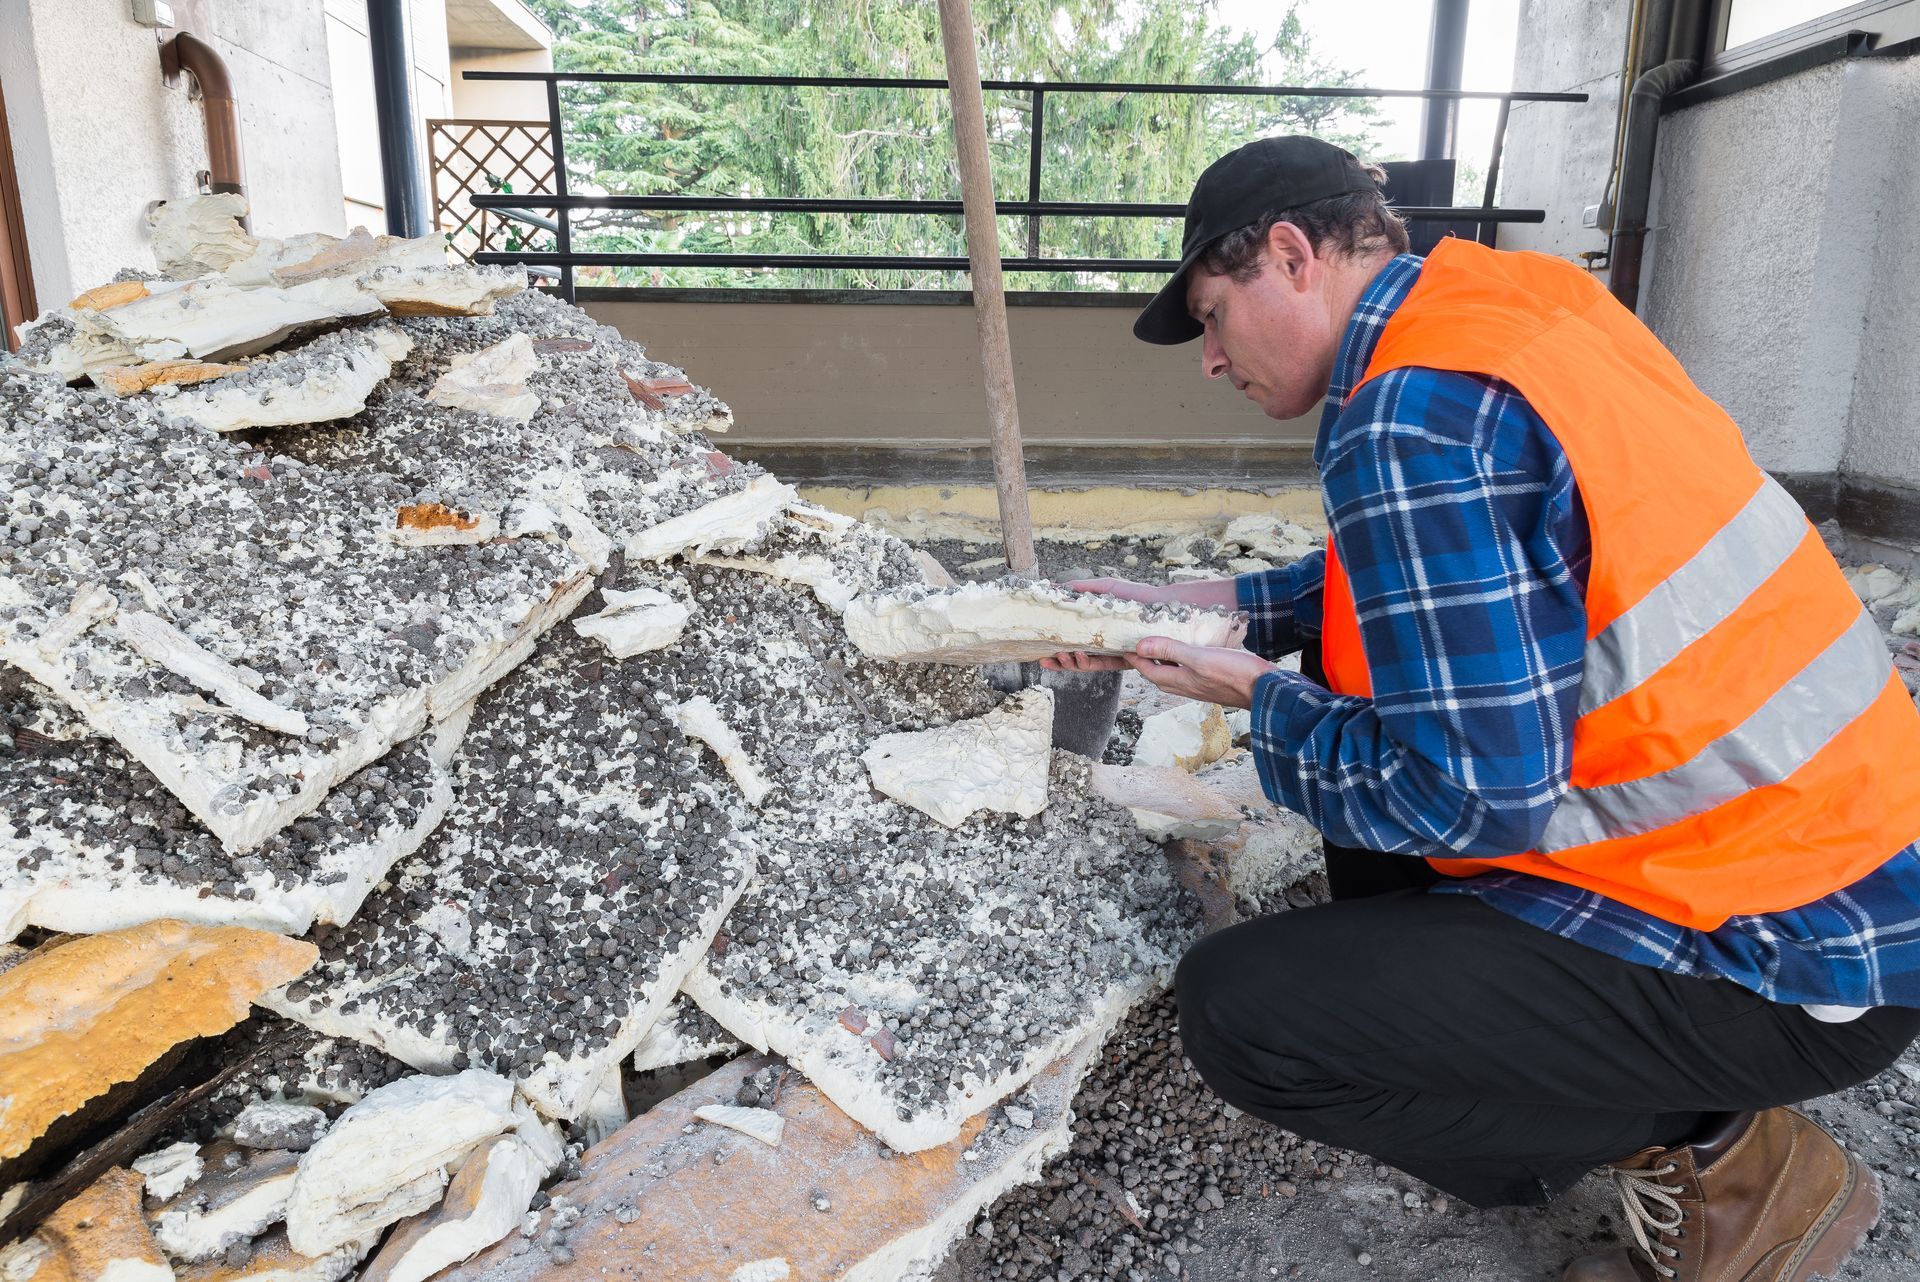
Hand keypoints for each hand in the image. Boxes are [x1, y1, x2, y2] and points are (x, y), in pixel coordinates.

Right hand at [1038, 579, 1183, 674]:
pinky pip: (1105, 664)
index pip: (1074, 642)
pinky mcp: (1128, 659)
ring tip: (1060, 655)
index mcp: (1099, 631)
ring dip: (1070, 663)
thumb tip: (1054, 586)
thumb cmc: (1138, 596)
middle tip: (1045, 658)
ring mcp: (1116, 653)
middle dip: (1060, 661)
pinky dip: (1089, 662)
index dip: (1058, 648)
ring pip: (1088, 664)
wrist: (1165, 605)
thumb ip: (1082, 588)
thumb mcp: (1106, 588)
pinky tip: (1078, 655)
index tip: (1042, 651)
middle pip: (1077, 658)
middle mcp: (1105, 645)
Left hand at [1044, 636, 1275, 708]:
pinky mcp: (1186, 673)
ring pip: (1135, 661)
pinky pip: (1153, 660)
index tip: (1070, 642)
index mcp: (1162, 674)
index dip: (1095, 649)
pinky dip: (1137, 651)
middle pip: (1119, 663)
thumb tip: (1136, 646)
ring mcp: (1174, 677)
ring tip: (1077, 649)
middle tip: (1052, 656)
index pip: (1121, 657)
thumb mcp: (1199, 659)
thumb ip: (1168, 651)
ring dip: (1107, 654)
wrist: (1263, 691)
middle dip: (1086, 658)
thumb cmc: (1234, 675)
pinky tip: (1133, 644)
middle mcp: (1163, 677)